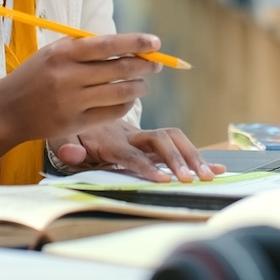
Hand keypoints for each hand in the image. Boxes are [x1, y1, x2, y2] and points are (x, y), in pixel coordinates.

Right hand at [0, 33, 161, 139]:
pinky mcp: (74, 122)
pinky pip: (112, 112)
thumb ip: (86, 48)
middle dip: (145, 66)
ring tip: (143, 84)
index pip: (108, 44)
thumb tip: (130, 46)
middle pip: (119, 69)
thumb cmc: (37, 75)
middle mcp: (67, 76)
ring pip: (119, 92)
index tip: (156, 43)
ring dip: (139, 87)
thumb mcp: (54, 53)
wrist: (7, 109)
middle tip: (157, 64)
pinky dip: (126, 104)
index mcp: (63, 53)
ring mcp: (71, 101)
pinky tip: (128, 99)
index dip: (136, 43)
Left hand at [50, 121, 225, 182]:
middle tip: (192, 179)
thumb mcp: (63, 134)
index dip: (147, 167)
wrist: (81, 98)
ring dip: (192, 155)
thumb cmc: (71, 125)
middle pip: (160, 142)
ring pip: (173, 139)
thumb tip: (71, 154)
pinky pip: (178, 143)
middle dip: (177, 160)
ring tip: (208, 176)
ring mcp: (143, 136)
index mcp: (111, 140)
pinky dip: (197, 155)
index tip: (163, 180)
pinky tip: (216, 168)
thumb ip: (68, 146)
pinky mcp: (152, 140)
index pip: (131, 154)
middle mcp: (131, 134)